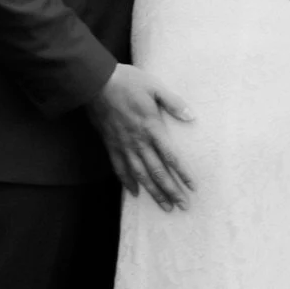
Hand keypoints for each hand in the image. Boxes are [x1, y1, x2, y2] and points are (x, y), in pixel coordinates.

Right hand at [88, 64, 195, 208]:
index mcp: (152, 127)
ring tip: (165, 206)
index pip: (171, 157)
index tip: (193, 187)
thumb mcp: (155, 86)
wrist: (96, 83)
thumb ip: (173, 103)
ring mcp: (123, 145)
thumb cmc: (128, 82)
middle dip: (171, 190)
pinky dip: (128, 182)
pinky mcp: (110, 145)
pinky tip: (135, 192)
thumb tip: (191, 116)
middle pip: (157, 172)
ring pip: (140, 175)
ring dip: (153, 192)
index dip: (183, 173)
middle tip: (183, 205)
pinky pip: (120, 168)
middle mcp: (138, 141)